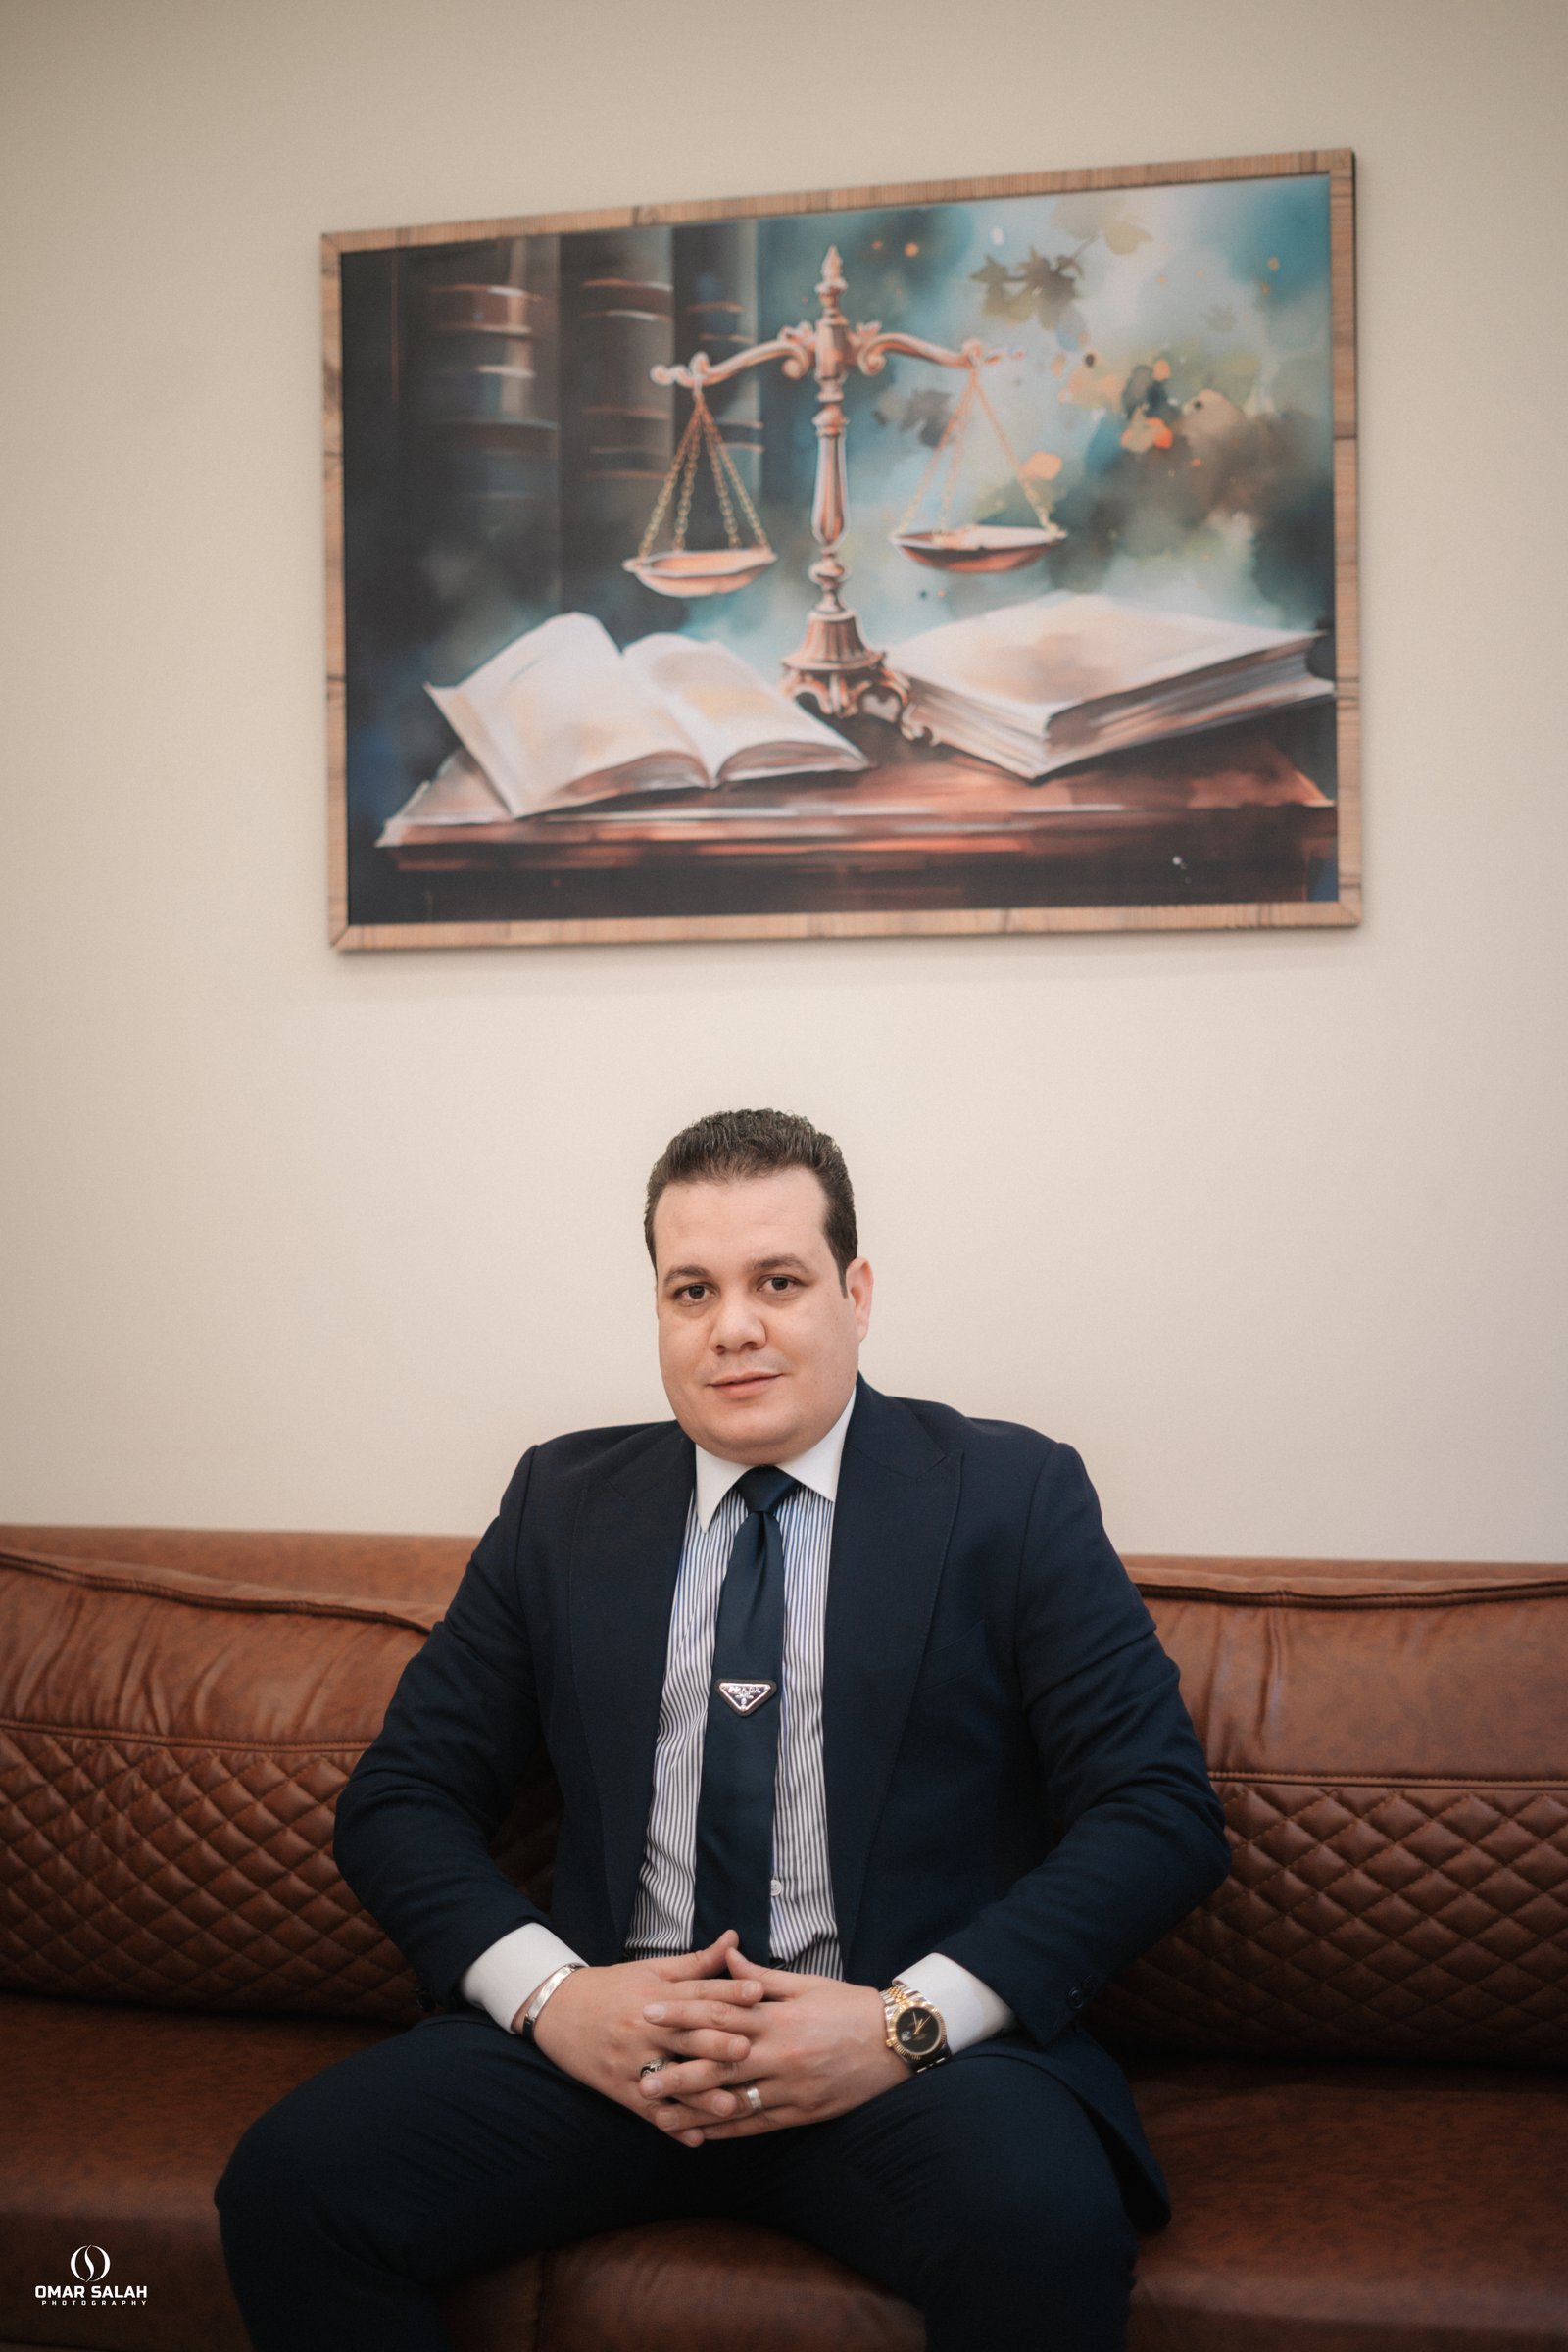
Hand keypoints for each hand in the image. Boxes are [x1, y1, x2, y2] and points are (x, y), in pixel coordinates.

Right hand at [528, 1931, 761, 2124]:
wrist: (558, 2009)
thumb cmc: (612, 1986)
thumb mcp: (652, 1969)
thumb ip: (697, 1962)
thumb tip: (734, 1938)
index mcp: (657, 1995)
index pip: (698, 1993)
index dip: (730, 1992)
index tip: (759, 1993)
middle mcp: (646, 2028)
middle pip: (687, 2036)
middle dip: (718, 2044)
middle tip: (749, 2050)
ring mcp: (632, 2060)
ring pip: (671, 2079)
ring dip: (701, 2095)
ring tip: (731, 2105)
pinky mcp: (619, 2087)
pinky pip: (648, 2110)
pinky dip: (672, 2125)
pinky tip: (695, 2140)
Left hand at [636, 1943, 908, 2144]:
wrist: (896, 2041)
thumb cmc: (849, 2006)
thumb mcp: (806, 1984)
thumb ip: (760, 1976)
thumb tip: (726, 1956)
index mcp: (778, 2018)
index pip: (719, 2014)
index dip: (681, 2015)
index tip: (649, 2015)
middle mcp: (780, 2055)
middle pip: (718, 2065)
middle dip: (677, 2071)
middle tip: (641, 2077)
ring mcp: (791, 2089)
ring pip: (734, 2101)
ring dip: (694, 2109)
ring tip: (660, 2114)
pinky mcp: (802, 2113)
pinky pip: (758, 2124)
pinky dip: (728, 2130)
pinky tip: (702, 2134)